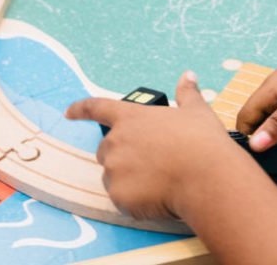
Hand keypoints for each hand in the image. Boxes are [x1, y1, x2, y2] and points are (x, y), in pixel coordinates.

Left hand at [65, 72, 241, 219]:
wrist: (208, 177)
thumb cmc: (203, 143)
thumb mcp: (196, 112)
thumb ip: (187, 94)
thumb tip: (189, 76)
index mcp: (130, 117)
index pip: (97, 108)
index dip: (80, 109)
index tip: (68, 112)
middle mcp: (116, 141)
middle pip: (107, 150)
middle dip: (123, 157)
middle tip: (151, 164)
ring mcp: (115, 169)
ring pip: (114, 177)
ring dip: (129, 180)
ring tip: (160, 181)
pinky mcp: (118, 195)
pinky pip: (121, 200)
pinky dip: (135, 202)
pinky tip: (158, 197)